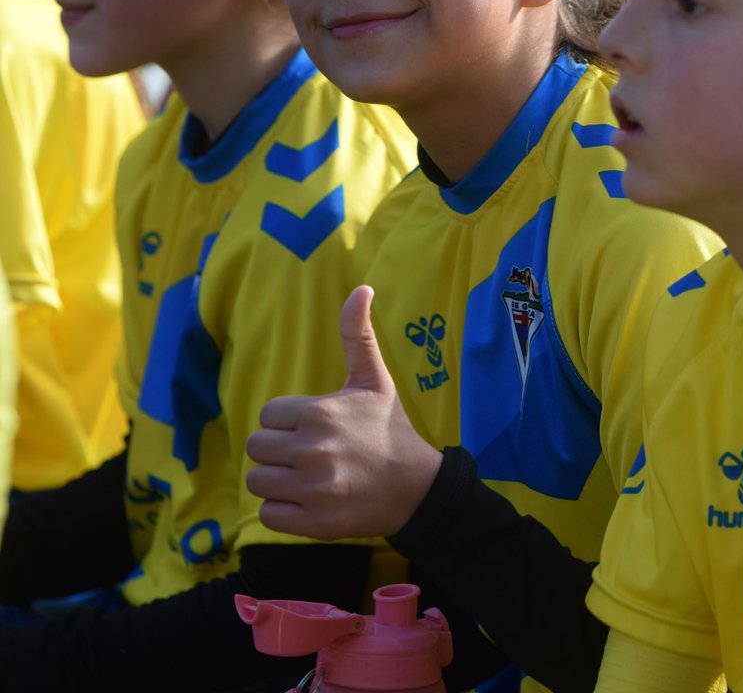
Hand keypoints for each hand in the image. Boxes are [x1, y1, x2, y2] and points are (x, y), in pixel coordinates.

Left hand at [246, 285, 442, 539]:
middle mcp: (312, 450)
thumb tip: (361, 287)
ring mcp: (312, 489)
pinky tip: (307, 501)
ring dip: (276, 482)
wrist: (417, 488)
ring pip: (258, 482)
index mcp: (318, 412)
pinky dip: (282, 512)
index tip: (313, 428)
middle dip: (277, 451)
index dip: (286, 422)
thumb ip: (357, 334)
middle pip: (257, 448)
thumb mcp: (373, 378)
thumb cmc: (389, 429)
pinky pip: (268, 516)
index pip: (267, 416)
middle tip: (306, 454)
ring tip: (305, 477)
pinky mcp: (314, 523)